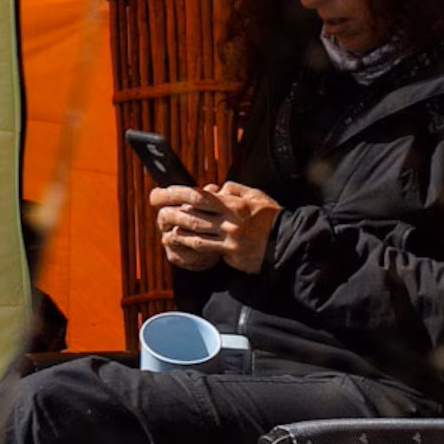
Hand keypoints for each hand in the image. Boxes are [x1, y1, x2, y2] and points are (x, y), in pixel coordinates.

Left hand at [152, 182, 279, 273]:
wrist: (287, 242)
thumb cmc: (271, 217)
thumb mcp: (256, 196)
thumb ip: (234, 189)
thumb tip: (215, 188)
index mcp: (234, 204)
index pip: (199, 196)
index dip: (178, 193)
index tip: (163, 191)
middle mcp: (229, 221)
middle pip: (193, 216)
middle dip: (170, 210)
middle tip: (156, 207)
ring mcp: (229, 240)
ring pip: (195, 235)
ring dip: (178, 231)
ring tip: (165, 228)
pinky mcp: (231, 255)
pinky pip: (206, 250)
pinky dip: (192, 246)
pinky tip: (182, 243)